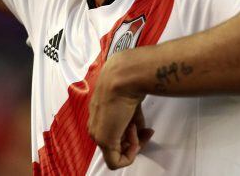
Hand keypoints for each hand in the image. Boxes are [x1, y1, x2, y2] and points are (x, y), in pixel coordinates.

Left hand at [88, 55, 153, 169]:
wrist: (123, 77)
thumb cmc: (128, 84)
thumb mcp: (131, 105)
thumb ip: (133, 120)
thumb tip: (141, 130)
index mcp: (98, 115)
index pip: (115, 132)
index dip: (132, 134)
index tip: (145, 128)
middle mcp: (94, 125)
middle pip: (116, 144)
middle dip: (134, 141)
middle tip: (145, 131)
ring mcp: (97, 134)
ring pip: (116, 152)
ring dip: (133, 143)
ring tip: (137, 126)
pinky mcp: (103, 140)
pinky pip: (116, 162)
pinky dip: (130, 155)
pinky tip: (135, 137)